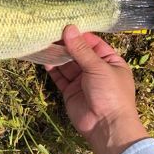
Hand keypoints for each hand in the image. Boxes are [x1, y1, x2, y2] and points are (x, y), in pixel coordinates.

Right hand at [46, 25, 148, 153]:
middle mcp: (96, 69)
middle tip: (49, 32)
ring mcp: (82, 81)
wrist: (107, 128)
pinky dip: (53, 69)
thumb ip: (81, 49)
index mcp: (110, 61)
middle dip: (65, 44)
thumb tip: (69, 28)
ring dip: (57, 56)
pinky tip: (44, 60)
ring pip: (67, 64)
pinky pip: (60, 77)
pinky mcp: (71, 92)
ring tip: (43, 44)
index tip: (63, 25)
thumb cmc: (110, 93)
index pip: (93, 43)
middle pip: (78, 53)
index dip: (79, 35)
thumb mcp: (98, 67)